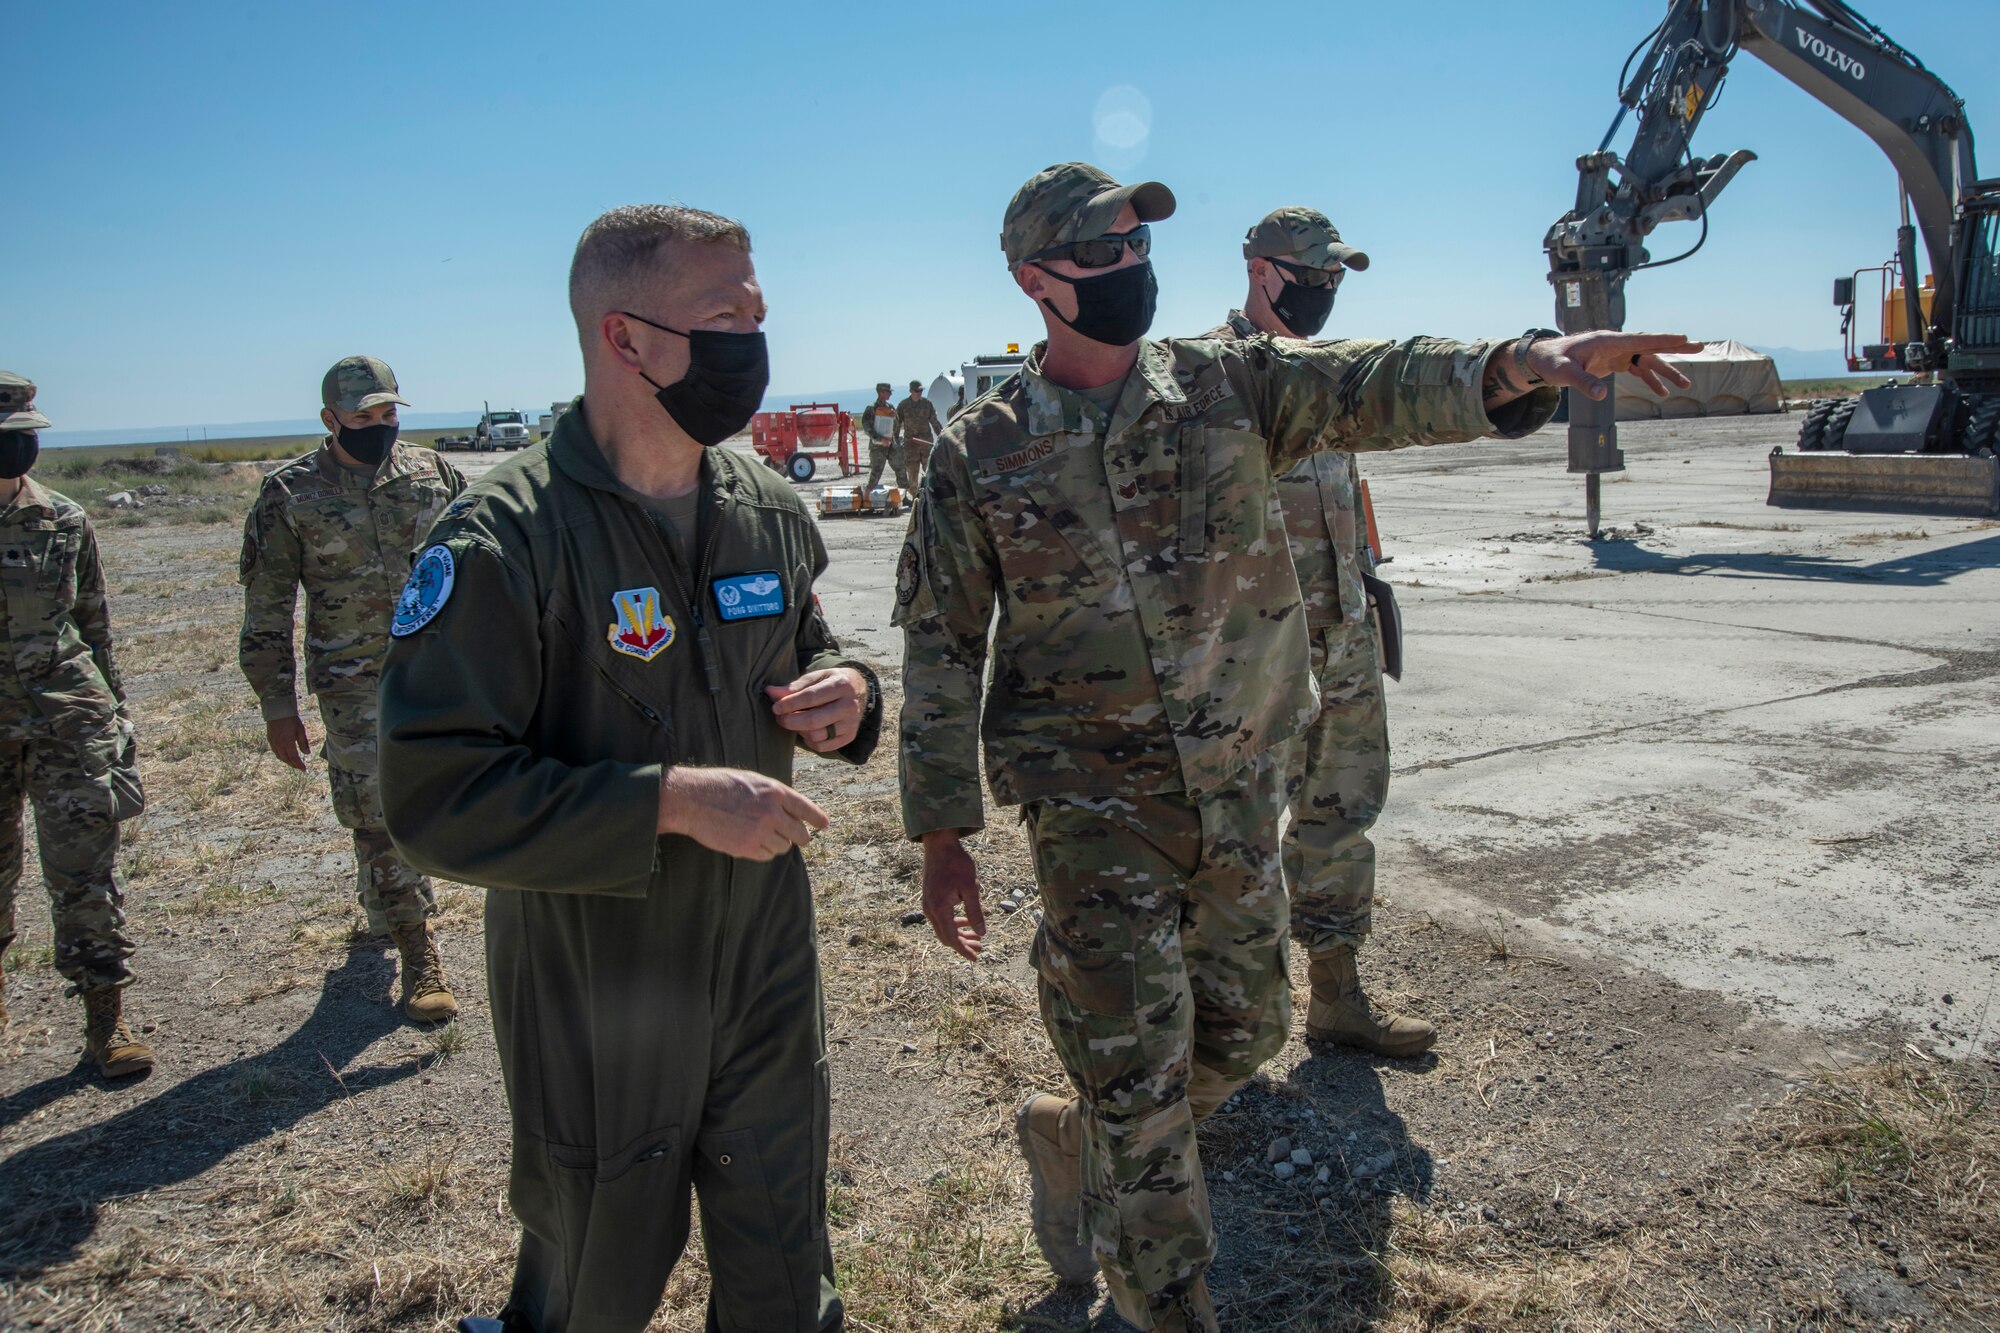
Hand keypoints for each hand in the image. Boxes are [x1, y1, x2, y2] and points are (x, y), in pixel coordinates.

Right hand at [265, 717, 312, 770]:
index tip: (305, 770)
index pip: (294, 758)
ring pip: (280, 757)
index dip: (299, 765)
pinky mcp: (270, 740)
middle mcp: (279, 745)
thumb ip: (303, 743)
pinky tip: (285, 756)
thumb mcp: (301, 730)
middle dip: (294, 765)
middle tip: (301, 768)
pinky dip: (281, 756)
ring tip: (294, 764)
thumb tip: (307, 753)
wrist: (278, 711)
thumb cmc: (291, 719)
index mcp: (287, 743)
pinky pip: (275, 752)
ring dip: (287, 762)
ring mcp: (273, 743)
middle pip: (287, 759)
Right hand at [659, 765, 828, 859]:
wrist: (691, 800)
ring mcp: (759, 832)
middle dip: (800, 836)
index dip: (817, 818)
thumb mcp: (752, 780)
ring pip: (784, 847)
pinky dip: (764, 852)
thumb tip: (792, 810)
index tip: (824, 825)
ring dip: (779, 843)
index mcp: (774, 792)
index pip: (806, 809)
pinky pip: (767, 856)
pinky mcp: (746, 848)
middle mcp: (771, 813)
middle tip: (798, 837)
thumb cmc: (720, 785)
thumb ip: (774, 795)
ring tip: (765, 835)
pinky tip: (753, 842)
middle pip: (800, 834)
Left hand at [766, 667, 868, 752]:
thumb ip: (794, 686)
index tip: (776, 707)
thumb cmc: (831, 682)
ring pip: (817, 735)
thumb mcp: (816, 677)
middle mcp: (850, 706)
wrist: (858, 690)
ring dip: (798, 730)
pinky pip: (822, 746)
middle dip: (791, 721)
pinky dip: (809, 741)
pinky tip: (804, 731)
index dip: (790, 704)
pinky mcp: (849, 736)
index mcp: (841, 685)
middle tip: (779, 717)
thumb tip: (771, 692)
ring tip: (792, 721)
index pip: (811, 698)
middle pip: (814, 721)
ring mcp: (851, 723)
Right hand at [921, 830, 985, 960]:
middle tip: (979, 949)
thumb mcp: (970, 888)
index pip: (951, 938)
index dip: (963, 949)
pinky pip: (941, 918)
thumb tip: (981, 933)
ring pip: (943, 928)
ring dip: (959, 934)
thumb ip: (975, 912)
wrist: (940, 846)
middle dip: (963, 944)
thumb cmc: (957, 864)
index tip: (975, 957)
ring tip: (976, 937)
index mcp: (939, 909)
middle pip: (946, 936)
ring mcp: (928, 904)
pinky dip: (953, 923)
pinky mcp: (930, 899)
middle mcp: (930, 910)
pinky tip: (965, 921)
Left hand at [1526, 332, 1700, 399]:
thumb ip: (1584, 383)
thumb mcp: (1565, 374)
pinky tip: (1661, 393)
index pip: (1640, 339)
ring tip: (1685, 384)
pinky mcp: (1613, 361)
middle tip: (1700, 346)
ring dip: (1665, 371)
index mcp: (1607, 341)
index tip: (1684, 338)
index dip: (1662, 339)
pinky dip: (1649, 379)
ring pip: (1647, 359)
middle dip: (1675, 347)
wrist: (1543, 360)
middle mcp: (1615, 344)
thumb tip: (1602, 396)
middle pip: (1650, 345)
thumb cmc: (1553, 362)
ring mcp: (1616, 352)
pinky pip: (1637, 369)